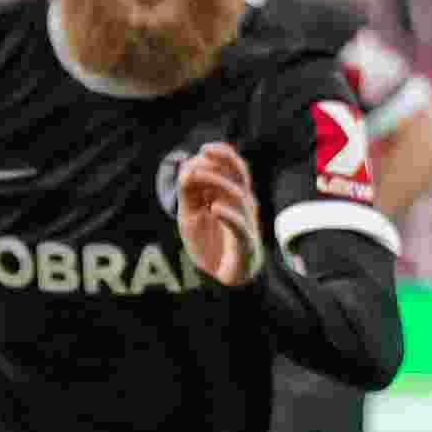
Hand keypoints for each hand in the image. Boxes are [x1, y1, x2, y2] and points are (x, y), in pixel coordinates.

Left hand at [173, 141, 261, 288]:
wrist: (221, 277)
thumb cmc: (207, 242)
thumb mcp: (189, 214)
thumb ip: (187, 192)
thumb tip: (187, 165)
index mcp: (230, 193)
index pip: (231, 164)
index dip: (217, 154)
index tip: (198, 154)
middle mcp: (241, 204)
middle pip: (240, 172)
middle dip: (223, 158)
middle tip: (201, 154)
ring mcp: (245, 221)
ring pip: (239, 195)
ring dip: (217, 182)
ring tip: (196, 177)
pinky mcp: (245, 243)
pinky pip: (241, 226)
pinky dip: (229, 215)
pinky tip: (214, 208)